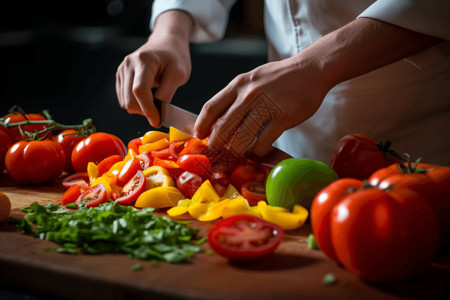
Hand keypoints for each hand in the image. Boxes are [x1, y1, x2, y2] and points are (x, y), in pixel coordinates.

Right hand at [116, 11, 192, 126]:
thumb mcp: (179, 74)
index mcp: (143, 60)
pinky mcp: (120, 76)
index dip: (148, 109)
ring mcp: (121, 70)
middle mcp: (128, 64)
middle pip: (129, 100)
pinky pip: (124, 99)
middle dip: (145, 111)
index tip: (157, 121)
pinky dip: (136, 103)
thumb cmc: (175, 56)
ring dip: (141, 107)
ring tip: (156, 98)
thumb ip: (167, 94)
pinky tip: (148, 95)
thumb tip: (157, 113)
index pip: (139, 90)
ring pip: (125, 102)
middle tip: (160, 111)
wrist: (167, 43)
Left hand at [194, 55, 330, 156]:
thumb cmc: (279, 77)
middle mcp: (248, 94)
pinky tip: (259, 149)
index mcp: (238, 84)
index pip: (211, 107)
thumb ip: (236, 96)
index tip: (199, 136)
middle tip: (216, 152)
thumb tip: (219, 118)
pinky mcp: (282, 117)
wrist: (310, 70)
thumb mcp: (252, 79)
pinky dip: (258, 150)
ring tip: (236, 153)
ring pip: (241, 138)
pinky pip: (262, 142)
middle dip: (216, 143)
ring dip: (236, 150)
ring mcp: (266, 106)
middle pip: (223, 126)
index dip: (201, 125)